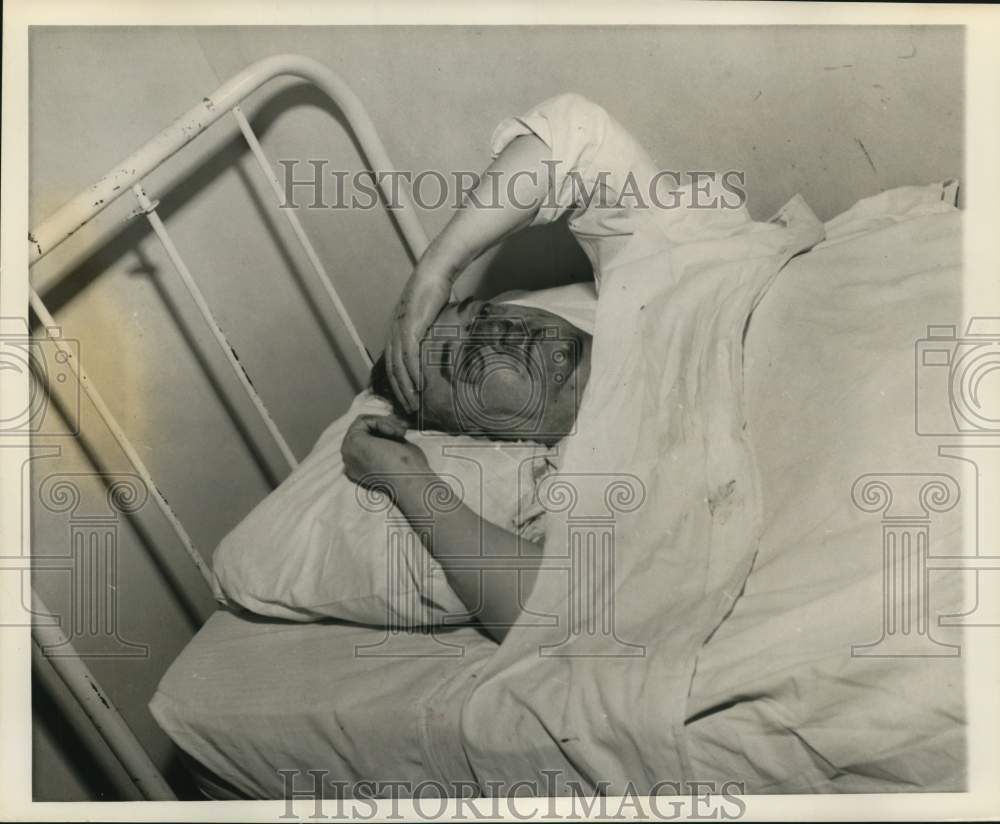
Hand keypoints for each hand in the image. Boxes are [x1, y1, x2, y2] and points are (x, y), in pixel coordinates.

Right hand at [341, 414, 429, 488]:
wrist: (409, 479)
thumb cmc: (409, 470)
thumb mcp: (397, 450)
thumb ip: (387, 440)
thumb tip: (388, 423)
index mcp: (360, 470)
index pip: (367, 440)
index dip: (385, 431)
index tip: (403, 430)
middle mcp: (351, 463)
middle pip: (364, 431)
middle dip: (386, 425)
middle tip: (403, 428)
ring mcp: (348, 452)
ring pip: (363, 424)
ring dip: (385, 423)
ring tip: (400, 432)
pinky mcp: (351, 441)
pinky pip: (363, 421)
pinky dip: (381, 422)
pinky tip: (393, 433)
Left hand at [385, 273, 451, 412]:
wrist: (433, 274)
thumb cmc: (433, 294)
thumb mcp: (428, 320)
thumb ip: (428, 335)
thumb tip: (439, 350)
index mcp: (394, 333)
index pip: (391, 365)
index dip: (397, 385)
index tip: (406, 400)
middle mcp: (392, 334)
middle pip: (392, 371)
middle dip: (400, 392)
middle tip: (409, 410)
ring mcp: (399, 331)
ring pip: (399, 367)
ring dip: (406, 388)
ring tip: (414, 404)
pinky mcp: (410, 328)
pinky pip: (409, 356)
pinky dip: (413, 373)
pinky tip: (420, 386)